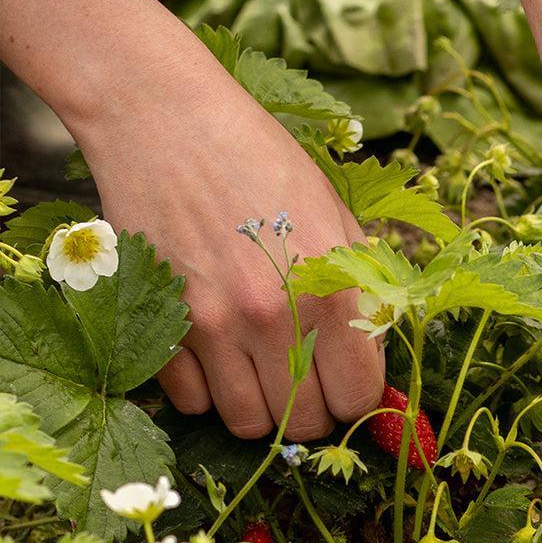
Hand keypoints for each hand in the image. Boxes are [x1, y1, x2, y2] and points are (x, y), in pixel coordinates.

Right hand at [80, 76, 382, 438]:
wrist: (165, 118)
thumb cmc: (261, 162)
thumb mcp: (335, 214)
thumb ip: (363, 288)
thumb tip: (376, 356)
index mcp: (331, 292)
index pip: (357, 398)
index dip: (353, 395)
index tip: (341, 380)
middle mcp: (275, 319)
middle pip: (305, 422)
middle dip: (310, 410)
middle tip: (301, 379)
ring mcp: (214, 327)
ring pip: (249, 424)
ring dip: (259, 407)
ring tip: (258, 369)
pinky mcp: (164, 325)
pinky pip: (193, 403)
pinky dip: (205, 391)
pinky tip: (214, 353)